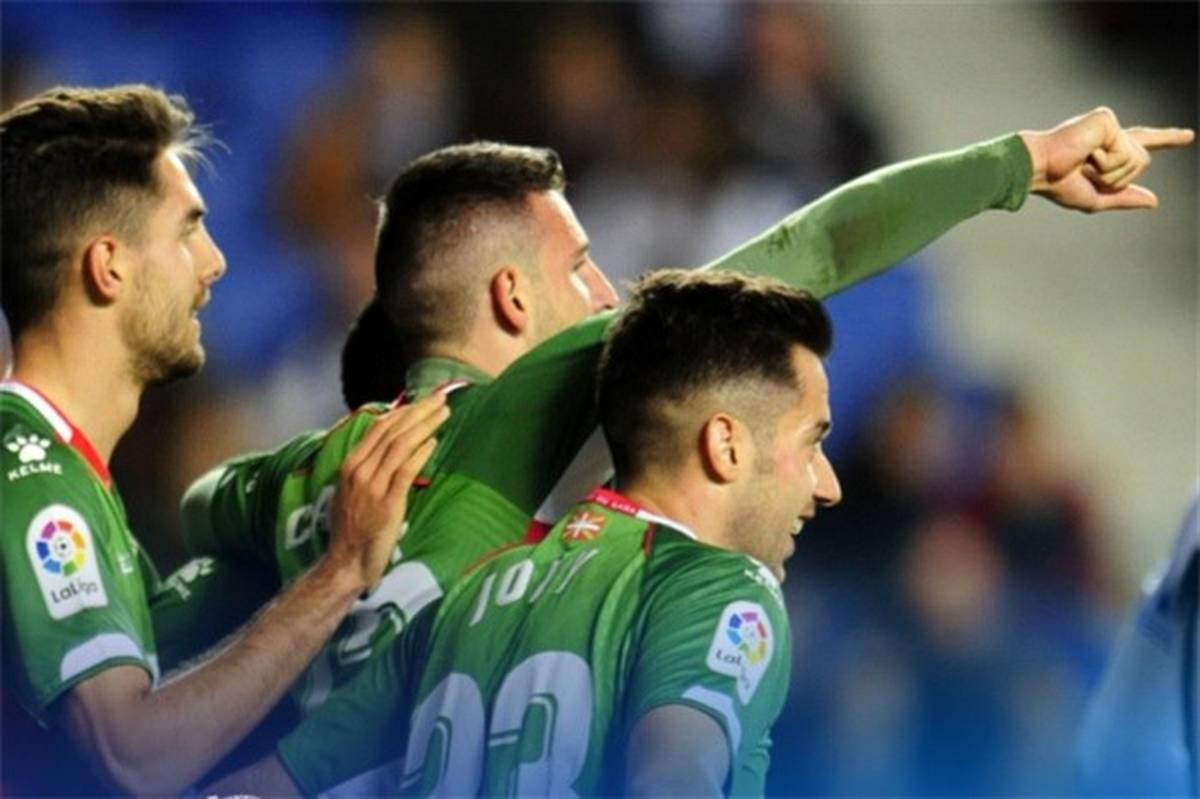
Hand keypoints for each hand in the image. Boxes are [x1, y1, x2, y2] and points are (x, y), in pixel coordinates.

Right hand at [326, 392, 447, 589]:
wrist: (346, 560)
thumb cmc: (353, 527)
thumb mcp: (353, 490)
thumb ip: (370, 467)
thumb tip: (392, 446)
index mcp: (350, 464)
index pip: (379, 428)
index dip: (403, 411)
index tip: (422, 401)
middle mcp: (359, 470)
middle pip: (393, 431)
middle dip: (419, 411)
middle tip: (440, 397)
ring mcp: (372, 486)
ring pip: (400, 446)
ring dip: (425, 425)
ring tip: (444, 413)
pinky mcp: (387, 503)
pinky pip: (405, 471)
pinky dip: (420, 454)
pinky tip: (433, 442)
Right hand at [1020, 107, 1192, 211]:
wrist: (1038, 168)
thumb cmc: (1056, 182)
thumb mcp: (1095, 198)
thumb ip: (1124, 199)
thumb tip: (1154, 201)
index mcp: (1108, 149)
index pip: (1144, 144)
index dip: (1167, 140)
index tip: (1188, 136)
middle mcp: (1112, 134)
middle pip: (1142, 162)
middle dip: (1117, 178)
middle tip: (1085, 172)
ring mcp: (1110, 125)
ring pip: (1136, 159)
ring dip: (1109, 172)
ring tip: (1084, 164)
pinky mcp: (1106, 120)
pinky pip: (1124, 152)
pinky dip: (1105, 163)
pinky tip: (1085, 155)